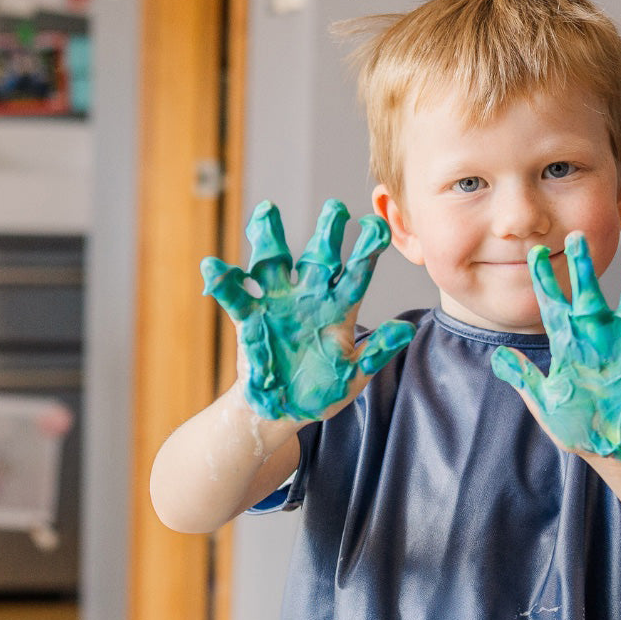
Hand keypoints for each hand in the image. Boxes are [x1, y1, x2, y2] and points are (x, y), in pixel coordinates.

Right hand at [200, 199, 414, 420]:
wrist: (282, 410)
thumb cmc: (322, 393)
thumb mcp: (354, 375)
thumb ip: (377, 351)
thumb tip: (406, 330)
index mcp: (338, 309)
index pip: (356, 273)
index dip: (366, 250)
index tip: (377, 226)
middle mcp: (309, 297)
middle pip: (318, 256)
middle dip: (326, 232)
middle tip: (335, 209)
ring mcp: (278, 304)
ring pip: (273, 262)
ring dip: (269, 238)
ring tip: (267, 212)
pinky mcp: (250, 318)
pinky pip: (235, 296)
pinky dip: (224, 282)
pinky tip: (214, 266)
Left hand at [491, 236, 620, 459]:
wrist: (613, 446)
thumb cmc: (577, 426)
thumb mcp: (545, 403)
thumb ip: (524, 378)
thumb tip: (497, 357)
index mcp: (569, 342)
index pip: (553, 303)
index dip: (543, 280)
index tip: (532, 253)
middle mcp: (597, 333)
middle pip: (590, 291)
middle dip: (584, 265)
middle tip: (577, 237)